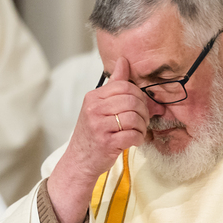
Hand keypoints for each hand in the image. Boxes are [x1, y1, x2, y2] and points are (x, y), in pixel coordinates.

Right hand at [47, 57, 149, 222]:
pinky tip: (134, 141)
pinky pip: (133, 135)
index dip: (139, 96)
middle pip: (132, 100)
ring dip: (142, 127)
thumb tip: (124, 61)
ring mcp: (99, 126)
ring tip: (137, 132)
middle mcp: (94, 109)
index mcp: (93, 97)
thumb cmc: (93, 134)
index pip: (125, 86)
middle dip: (143, 111)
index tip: (140, 106)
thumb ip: (114, 85)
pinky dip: (139, 139)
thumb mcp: (99, 107)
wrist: (79, 161)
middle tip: (142, 121)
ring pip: (135, 117)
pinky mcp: (107, 142)